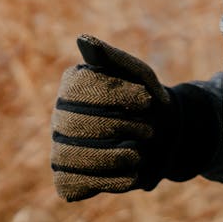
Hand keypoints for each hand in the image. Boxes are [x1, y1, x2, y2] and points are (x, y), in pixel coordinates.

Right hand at [51, 35, 173, 200]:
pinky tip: (132, 174)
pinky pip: (74, 181)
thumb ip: (113, 58)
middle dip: (117, 128)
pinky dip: (107, 180)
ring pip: (70, 155)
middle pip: (74, 124)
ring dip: (112, 157)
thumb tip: (83, 40)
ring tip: (139, 155)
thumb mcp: (139, 76)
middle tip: (148, 130)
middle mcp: (60, 115)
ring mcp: (60, 146)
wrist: (162, 137)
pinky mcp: (68, 175)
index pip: (82, 89)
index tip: (147, 100)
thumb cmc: (147, 100)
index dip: (115, 96)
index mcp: (73, 84)